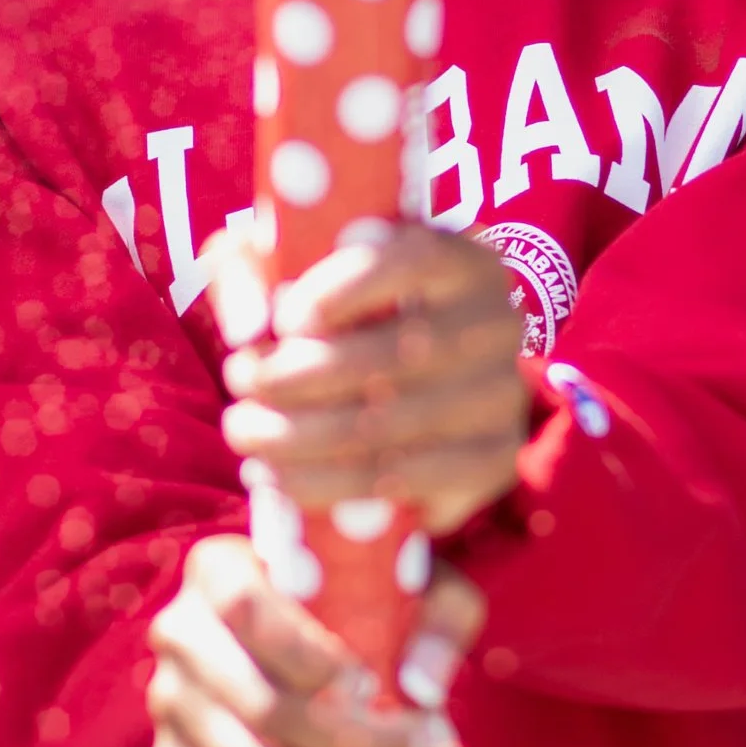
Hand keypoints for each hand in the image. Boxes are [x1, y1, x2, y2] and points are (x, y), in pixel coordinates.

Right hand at [145, 530, 482, 746]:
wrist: (298, 651)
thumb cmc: (364, 606)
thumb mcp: (414, 587)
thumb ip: (438, 618)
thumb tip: (423, 692)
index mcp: (220, 569)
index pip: (247, 610)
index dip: (313, 656)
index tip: (372, 684)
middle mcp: (180, 636)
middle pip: (266, 711)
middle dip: (365, 746)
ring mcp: (169, 711)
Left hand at [217, 221, 527, 537]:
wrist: (403, 381)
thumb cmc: (337, 309)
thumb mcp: (288, 268)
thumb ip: (252, 274)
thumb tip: (249, 329)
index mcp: (461, 258)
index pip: (414, 260)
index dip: (344, 290)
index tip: (285, 320)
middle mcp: (498, 323)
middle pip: (402, 351)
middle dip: (303, 374)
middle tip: (242, 382)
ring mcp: (503, 397)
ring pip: (395, 427)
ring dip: (303, 439)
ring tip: (247, 433)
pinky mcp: (492, 462)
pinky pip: (409, 484)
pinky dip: (333, 487)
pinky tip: (285, 479)